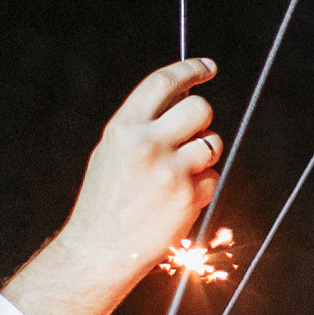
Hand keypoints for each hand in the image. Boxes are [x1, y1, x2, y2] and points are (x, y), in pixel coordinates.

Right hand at [1, 60, 225, 314]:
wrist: (100, 247)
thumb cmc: (108, 198)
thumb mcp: (113, 150)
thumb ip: (143, 123)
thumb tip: (183, 95)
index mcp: (123, 127)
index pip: (163, 83)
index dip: (190, 70)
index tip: (208, 67)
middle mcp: (147, 144)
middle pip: (200, 109)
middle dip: (203, 118)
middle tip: (194, 132)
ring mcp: (170, 171)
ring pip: (213, 143)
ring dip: (205, 154)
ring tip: (180, 173)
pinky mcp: (189, 197)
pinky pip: (213, 179)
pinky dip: (202, 187)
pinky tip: (177, 200)